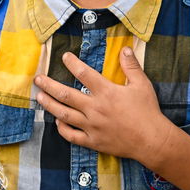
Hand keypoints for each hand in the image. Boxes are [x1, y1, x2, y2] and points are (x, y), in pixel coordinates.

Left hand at [34, 47, 170, 161]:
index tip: (64, 57)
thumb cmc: (148, 111)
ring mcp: (92, 126)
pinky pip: (71, 135)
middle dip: (49, 85)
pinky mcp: (93, 141)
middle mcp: (95, 108)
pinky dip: (62, 129)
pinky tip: (58, 122)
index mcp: (106, 92)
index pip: (84, 73)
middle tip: (38, 79)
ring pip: (64, 114)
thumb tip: (125, 49)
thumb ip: (131, 66)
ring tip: (40, 98)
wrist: (151, 140)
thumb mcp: (142, 85)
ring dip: (49, 105)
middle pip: (65, 94)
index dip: (72, 63)